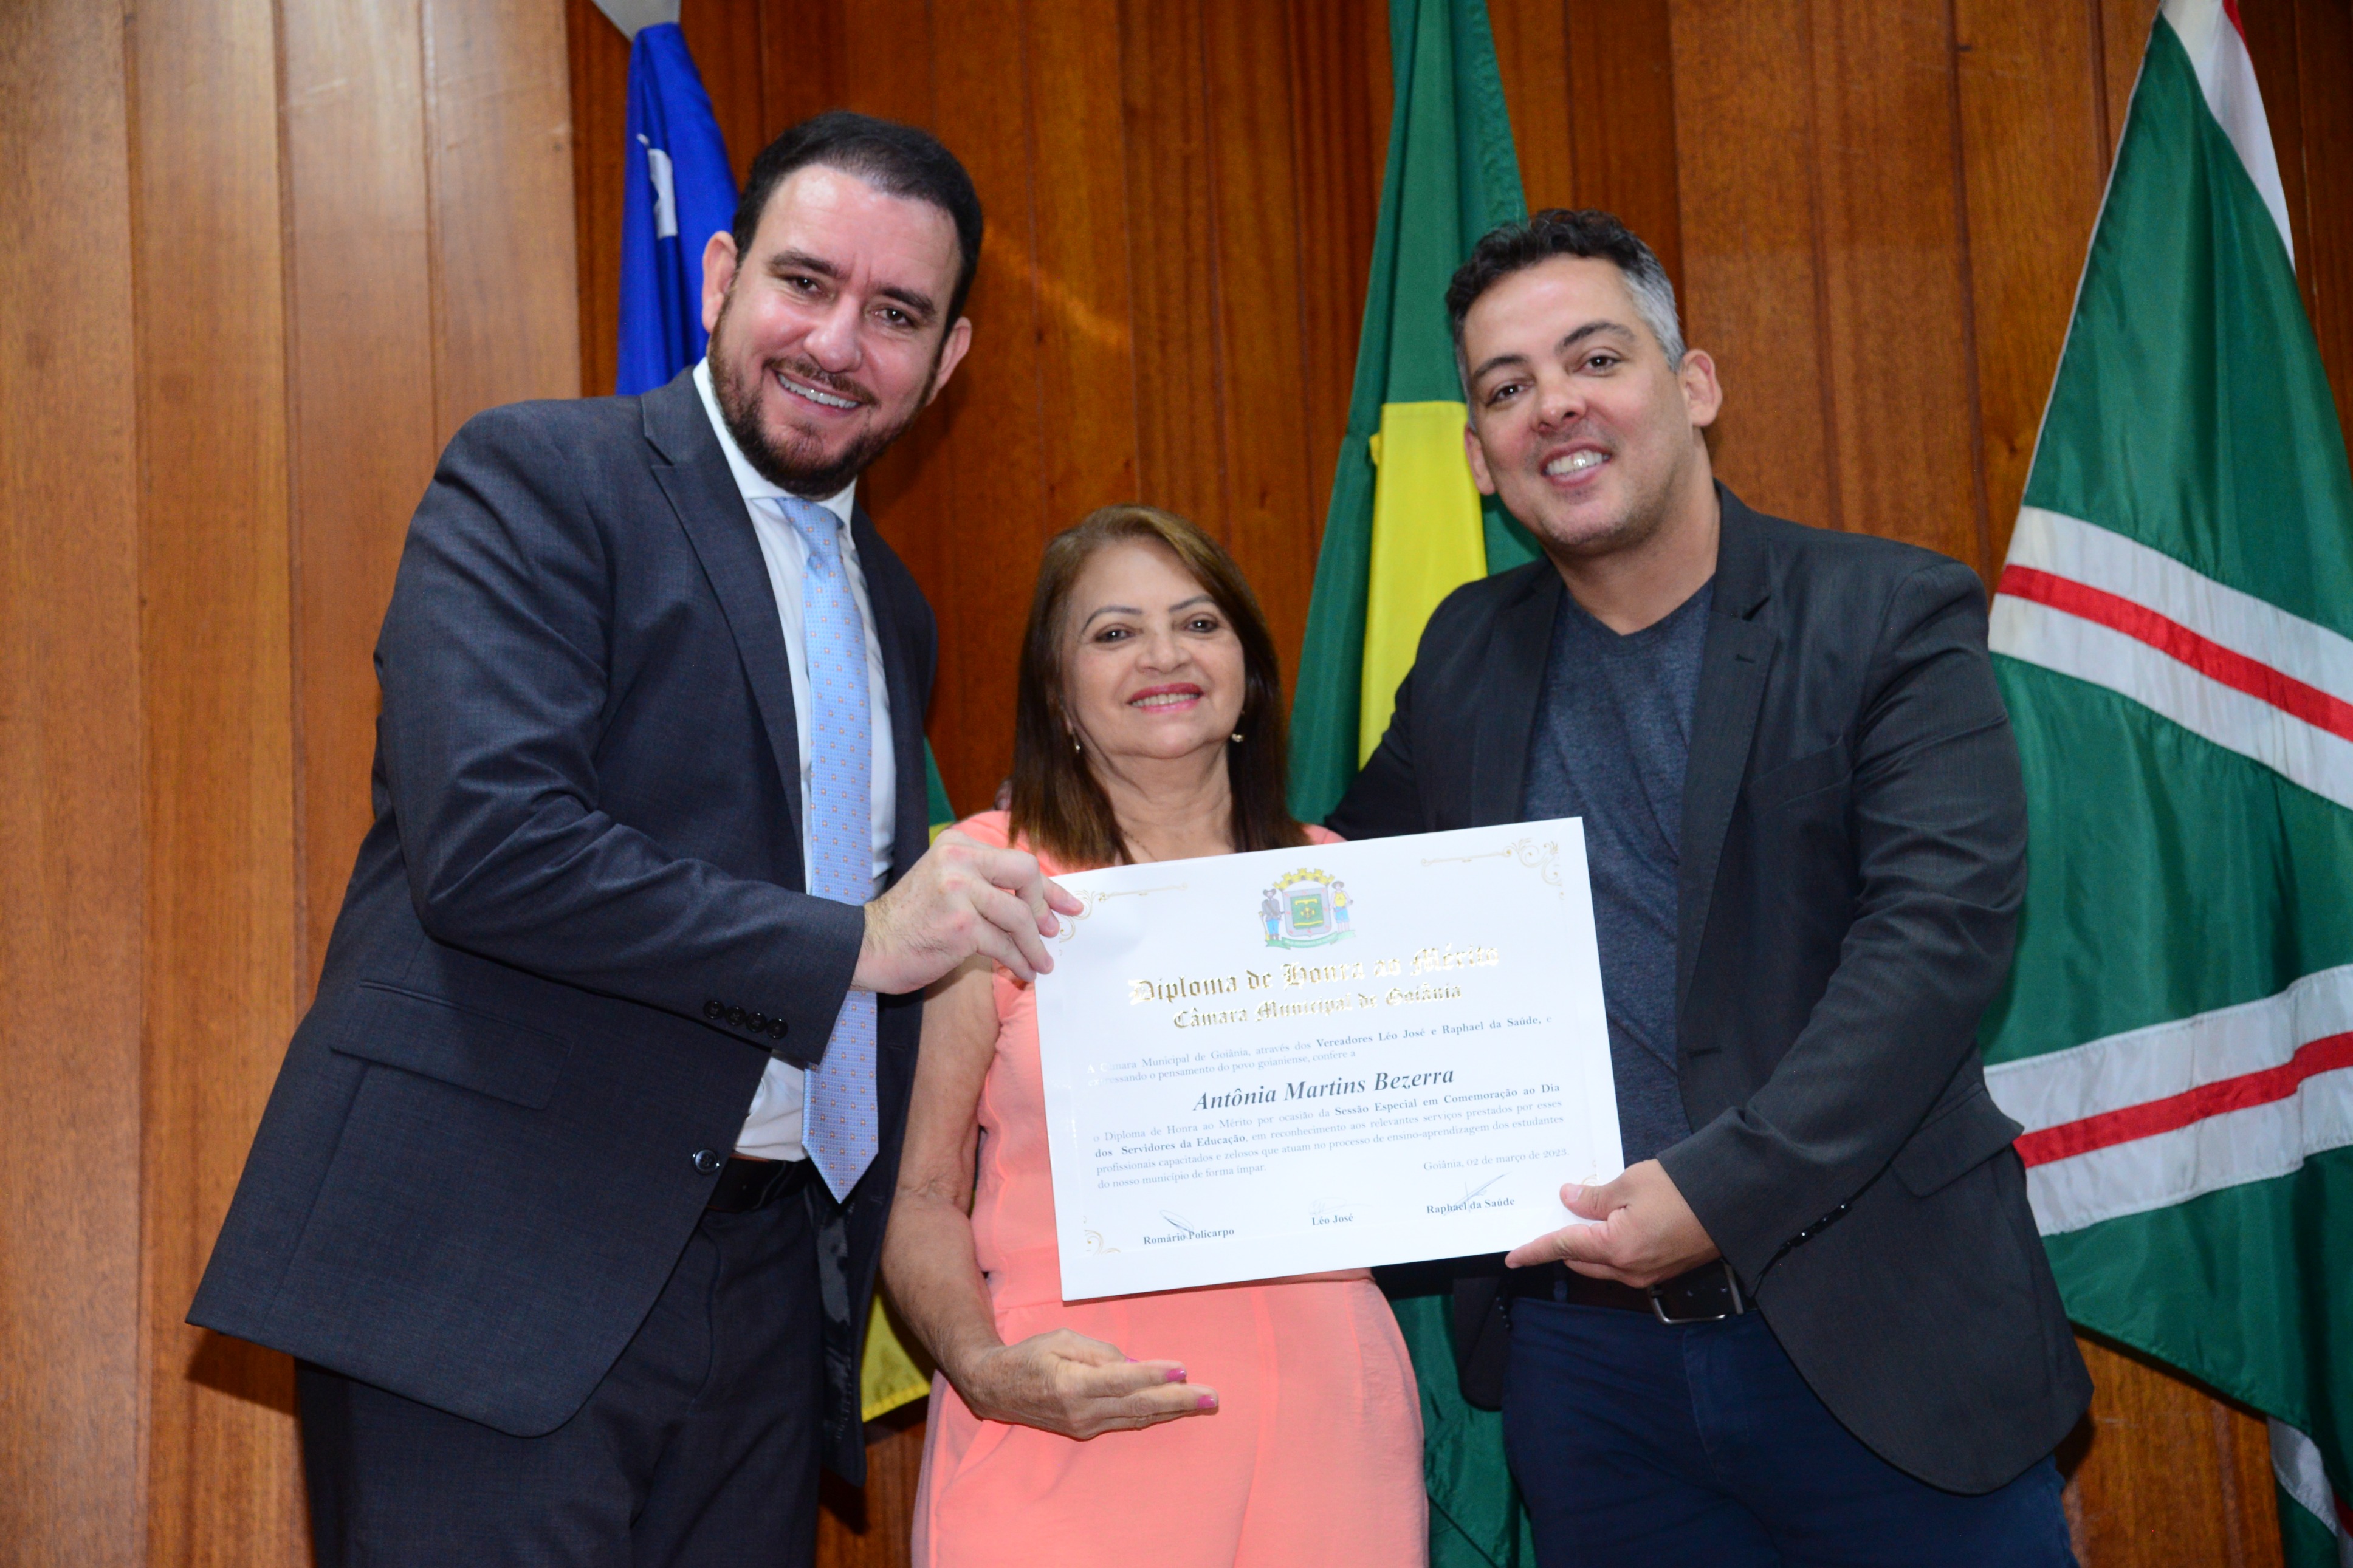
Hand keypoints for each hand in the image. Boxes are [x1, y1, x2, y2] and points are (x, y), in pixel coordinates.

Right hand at [854, 830, 1083, 991]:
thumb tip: (1041, 905)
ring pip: (1019, 916)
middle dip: (1045, 906)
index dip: (1049, 887)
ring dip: (1035, 945)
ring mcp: (959, 891)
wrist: (867, 946)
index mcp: (957, 846)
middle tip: (1050, 933)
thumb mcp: (945, 884)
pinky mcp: (960, 926)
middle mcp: (958, 861)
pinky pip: (1004, 944)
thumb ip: (985, 883)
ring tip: (1041, 962)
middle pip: (1027, 874)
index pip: (1018, 860)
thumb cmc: (911, 920)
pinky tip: (1024, 971)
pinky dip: (1019, 961)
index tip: (1070, 906)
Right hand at [952, 1328, 1217, 1439]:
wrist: (997, 1389)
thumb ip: (1099, 1352)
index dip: (1155, 1376)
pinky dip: (1153, 1414)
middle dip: (1179, 1401)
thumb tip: (1134, 1364)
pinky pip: (1127, 1422)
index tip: (1183, 1370)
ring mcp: (1085, 1425)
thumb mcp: (1061, 1340)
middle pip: (1139, 1405)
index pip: (1123, 1380)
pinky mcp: (1086, 1431)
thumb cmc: (1029, 1356)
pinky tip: (1174, 1409)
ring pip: (1138, 1418)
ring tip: (1204, 1404)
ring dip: (1174, 1411)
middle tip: (1213, 1397)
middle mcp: (1082, 1411)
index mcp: (1073, 1384)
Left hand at [1504, 1159, 1719, 1287]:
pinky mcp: (1664, 1270)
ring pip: (1602, 1265)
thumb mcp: (1630, 1183)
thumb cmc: (1683, 1189)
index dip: (1535, 1250)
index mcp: (1616, 1248)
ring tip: (1582, 1217)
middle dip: (1562, 1243)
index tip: (1513, 1257)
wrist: (1734, 1202)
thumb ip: (1594, 1198)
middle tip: (1554, 1218)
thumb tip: (1569, 1201)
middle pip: (1581, 1260)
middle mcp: (1630, 1270)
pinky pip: (1625, 1264)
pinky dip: (1611, 1248)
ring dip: (1588, 1246)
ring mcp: (1649, 1275)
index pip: (1563, 1247)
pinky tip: (1612, 1225)